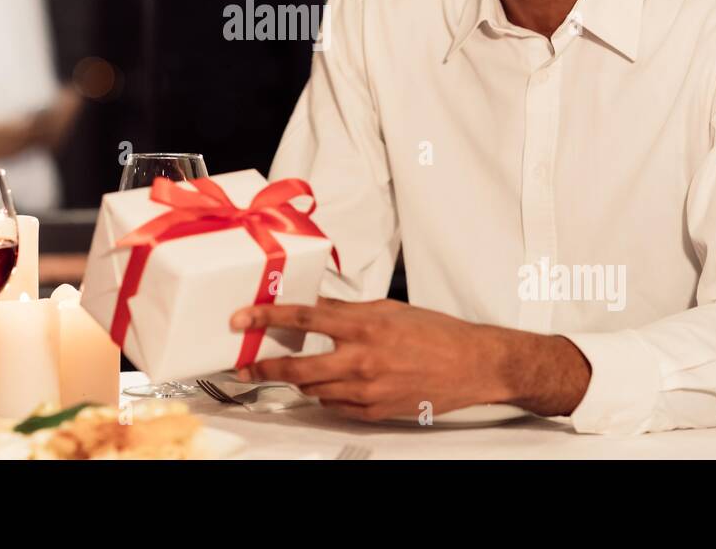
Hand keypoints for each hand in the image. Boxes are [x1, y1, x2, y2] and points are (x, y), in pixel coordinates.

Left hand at [230, 297, 591, 421]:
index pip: (303, 318)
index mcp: (365, 326)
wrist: (472, 364)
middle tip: (248, 361)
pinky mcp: (374, 412)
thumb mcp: (388, 309)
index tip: (243, 318)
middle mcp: (362, 360)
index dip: (267, 317)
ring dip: (298, 380)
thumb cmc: (437, 333)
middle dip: (265, 366)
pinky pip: (335, 407)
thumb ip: (346, 309)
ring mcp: (367, 391)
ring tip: (293, 369)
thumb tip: (313, 303)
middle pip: (297, 368)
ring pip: (313, 390)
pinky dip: (326, 395)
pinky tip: (330, 384)